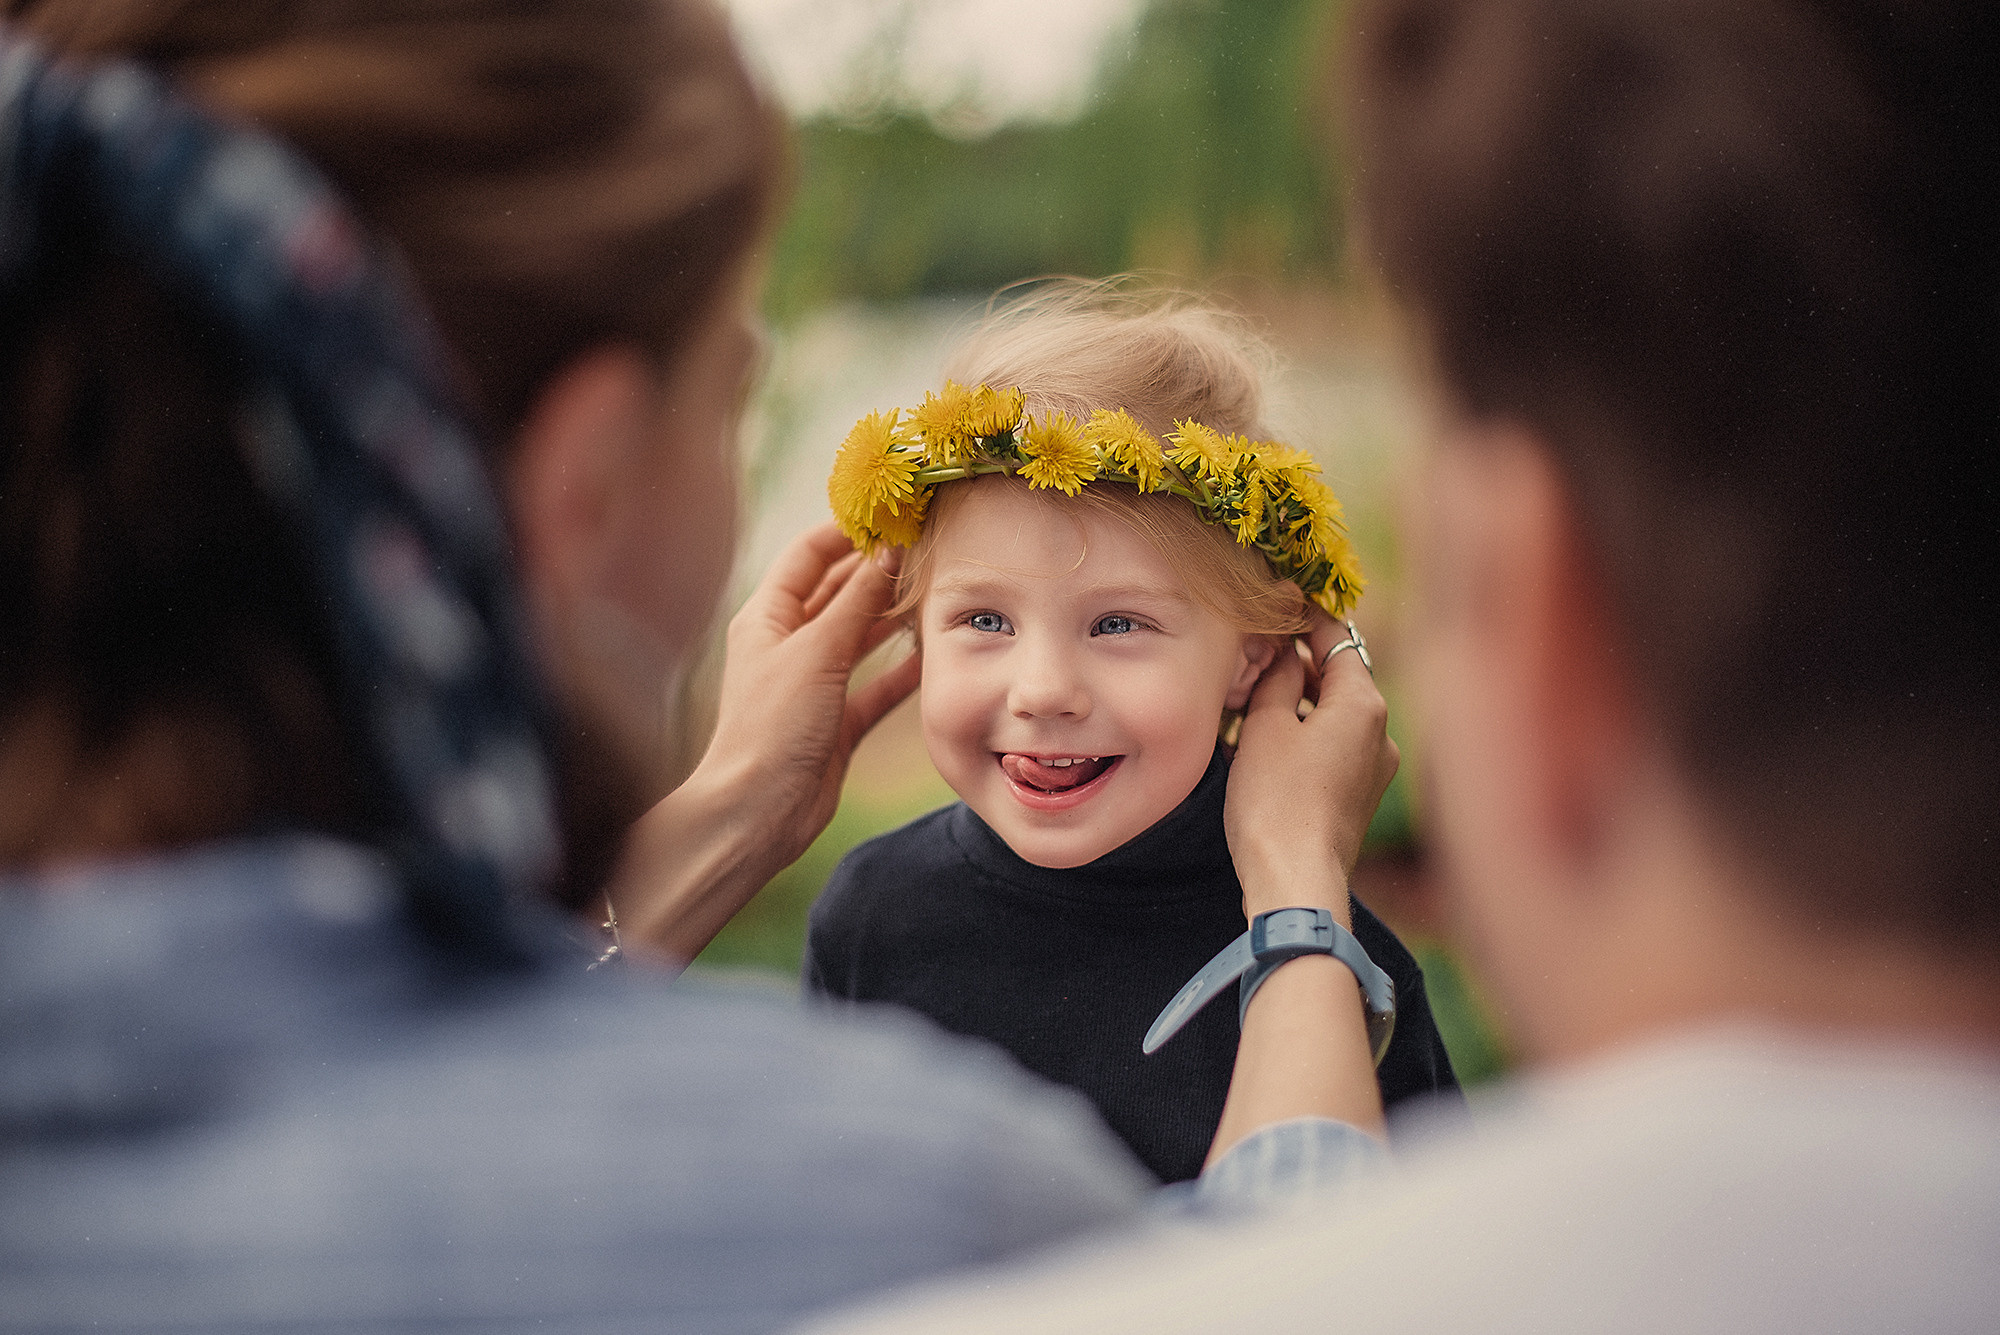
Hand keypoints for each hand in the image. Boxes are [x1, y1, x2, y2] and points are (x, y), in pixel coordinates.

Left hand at [609, 524, 919, 960]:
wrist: (759, 812)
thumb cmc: (774, 726)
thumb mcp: (818, 652)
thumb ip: (857, 601)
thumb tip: (889, 549)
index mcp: (767, 617)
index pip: (808, 555)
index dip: (846, 530)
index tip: (890, 512)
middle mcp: (789, 645)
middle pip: (837, 592)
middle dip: (877, 570)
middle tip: (926, 547)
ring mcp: (814, 684)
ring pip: (860, 637)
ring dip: (894, 616)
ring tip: (939, 592)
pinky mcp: (837, 722)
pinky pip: (876, 686)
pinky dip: (902, 670)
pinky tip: (935, 654)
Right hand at [1225, 607, 1399, 924]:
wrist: (1295, 878)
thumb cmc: (1275, 801)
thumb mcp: (1264, 727)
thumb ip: (1274, 678)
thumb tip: (1280, 649)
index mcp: (1363, 704)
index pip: (1337, 639)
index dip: (1306, 618)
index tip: (1279, 603)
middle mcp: (1381, 731)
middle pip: (1338, 677)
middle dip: (1297, 664)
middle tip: (1253, 655)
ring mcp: (1376, 767)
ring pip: (1335, 715)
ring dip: (1299, 703)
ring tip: (1253, 702)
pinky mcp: (1361, 796)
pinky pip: (1336, 747)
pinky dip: (1307, 735)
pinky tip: (1269, 745)